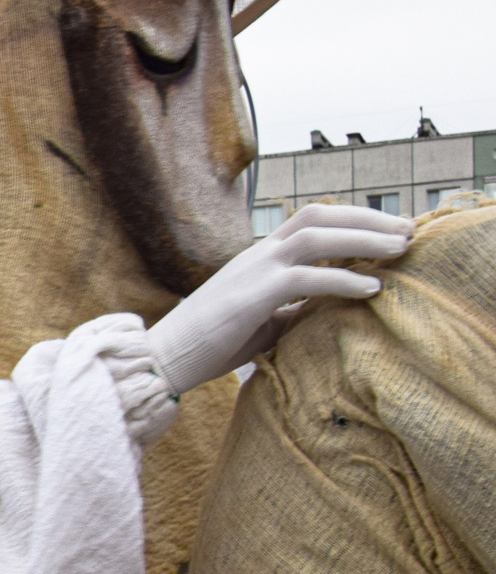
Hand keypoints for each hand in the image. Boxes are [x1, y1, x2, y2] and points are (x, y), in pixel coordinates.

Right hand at [145, 204, 408, 393]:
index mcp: (259, 257)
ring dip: (365, 239)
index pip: (311, 221)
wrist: (165, 359)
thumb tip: (327, 308)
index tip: (389, 232)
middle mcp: (258, 254)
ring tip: (400, 250)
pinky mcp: (252, 296)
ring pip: (316, 235)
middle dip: (369, 218)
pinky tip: (372, 289)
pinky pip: (306, 278)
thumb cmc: (209, 345)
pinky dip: (343, 279)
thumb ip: (293, 309)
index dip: (354, 220)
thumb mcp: (262, 321)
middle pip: (319, 214)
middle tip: (408, 230)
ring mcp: (254, 271)